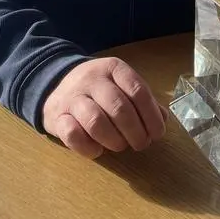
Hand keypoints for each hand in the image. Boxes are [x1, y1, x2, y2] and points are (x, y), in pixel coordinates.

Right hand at [41, 57, 168, 158]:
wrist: (57, 86)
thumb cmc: (99, 89)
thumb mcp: (121, 85)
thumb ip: (142, 100)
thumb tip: (163, 118)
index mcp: (113, 68)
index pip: (138, 91)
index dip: (151, 116)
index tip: (157, 134)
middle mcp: (92, 78)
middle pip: (119, 107)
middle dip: (135, 132)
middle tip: (141, 144)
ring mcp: (72, 97)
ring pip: (95, 121)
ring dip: (114, 141)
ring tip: (121, 146)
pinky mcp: (57, 116)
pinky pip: (73, 135)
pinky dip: (89, 148)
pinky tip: (98, 150)